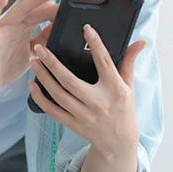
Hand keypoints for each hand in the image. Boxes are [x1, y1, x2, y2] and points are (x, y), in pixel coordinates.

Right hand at [0, 0, 58, 95]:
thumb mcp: (30, 55)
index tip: (70, 10)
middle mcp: (16, 26)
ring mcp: (4, 29)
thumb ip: (42, 44)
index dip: (56, 13)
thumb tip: (57, 33)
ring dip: (35, 1)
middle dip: (51, 6)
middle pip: (36, 12)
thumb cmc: (4, 67)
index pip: (43, 18)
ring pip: (20, 10)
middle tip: (66, 2)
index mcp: (25, 31)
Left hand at [28, 24, 144, 158]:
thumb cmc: (123, 108)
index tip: (86, 30)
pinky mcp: (73, 124)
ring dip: (43, 77)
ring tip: (34, 61)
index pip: (104, 64)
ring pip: (58, 95)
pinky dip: (40, 98)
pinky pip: (52, 111)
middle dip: (53, 64)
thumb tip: (140, 42)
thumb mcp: (129, 85)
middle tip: (40, 48)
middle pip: (70, 81)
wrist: (118, 141)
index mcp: (115, 90)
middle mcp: (98, 103)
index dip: (96, 46)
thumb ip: (129, 61)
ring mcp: (84, 115)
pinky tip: (32, 84)